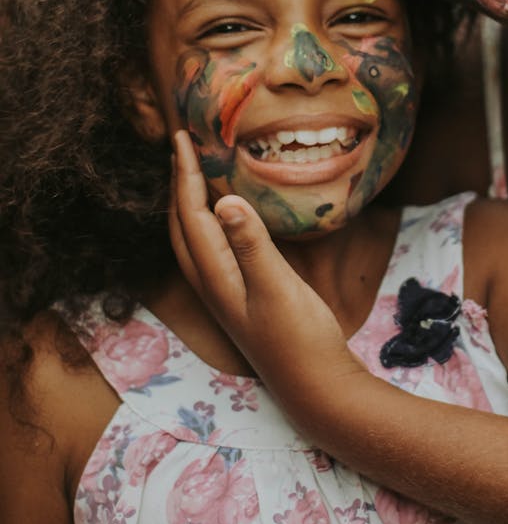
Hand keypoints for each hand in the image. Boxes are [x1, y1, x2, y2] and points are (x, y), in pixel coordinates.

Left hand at [169, 131, 361, 406]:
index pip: (190, 214)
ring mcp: (223, 291)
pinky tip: (227, 215)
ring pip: (192, 237)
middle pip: (180, 224)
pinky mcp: (239, 295)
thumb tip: (224, 200)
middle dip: (177, 183)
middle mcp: (210, 282)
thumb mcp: (277, 287)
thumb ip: (251, 244)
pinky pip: (211, 247)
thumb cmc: (299, 337)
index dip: (184, 174)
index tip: (181, 137)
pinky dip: (208, 221)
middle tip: (181, 146)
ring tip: (194, 172)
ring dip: (187, 202)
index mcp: (214, 275)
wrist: (314, 386)